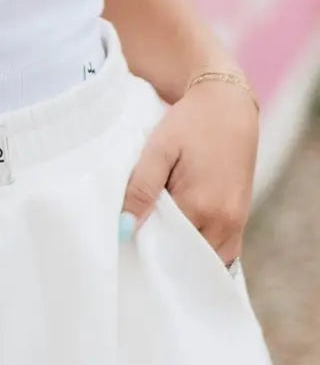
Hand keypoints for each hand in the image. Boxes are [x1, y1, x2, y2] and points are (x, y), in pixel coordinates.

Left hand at [120, 79, 259, 264]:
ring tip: (159, 239)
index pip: (165, 250)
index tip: (128, 242)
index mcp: (202, 206)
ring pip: (203, 260)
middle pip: (185, 259)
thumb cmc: (190, 123)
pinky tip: (179, 240)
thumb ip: (141, 189)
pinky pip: (220, 252)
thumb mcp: (159, 150)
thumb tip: (125, 229)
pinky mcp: (240, 220)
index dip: (144, 249)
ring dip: (181, 257)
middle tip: (140, 242)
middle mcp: (224, 221)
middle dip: (163, 258)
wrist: (228, 104)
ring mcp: (236, 223)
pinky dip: (198, 252)